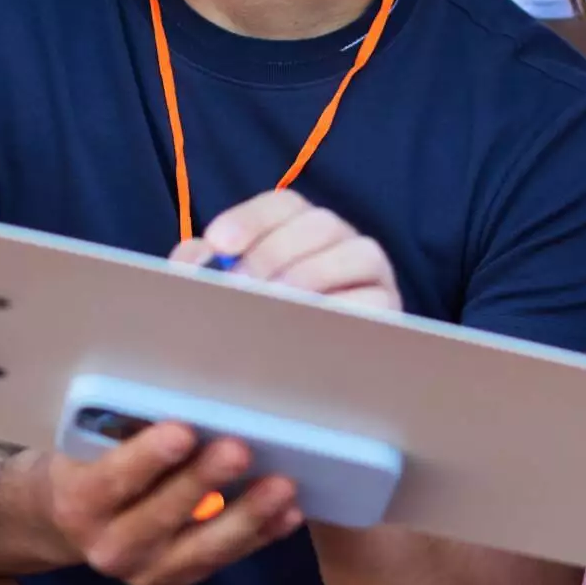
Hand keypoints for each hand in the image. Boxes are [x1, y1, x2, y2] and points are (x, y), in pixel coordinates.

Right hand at [44, 422, 302, 584]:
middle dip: (204, 481)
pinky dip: (259, 535)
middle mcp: (109, 547)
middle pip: (162, 515)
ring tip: (283, 486)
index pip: (114, 480)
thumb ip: (124, 432)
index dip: (148, 457)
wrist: (69, 522)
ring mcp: (146, 571)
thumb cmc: (87, 461)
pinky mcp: (177, 579)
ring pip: (202, 547)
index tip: (182, 431)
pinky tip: (288, 513)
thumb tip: (185, 403)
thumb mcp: (87, 443)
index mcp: (79, 503)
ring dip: (247, 515)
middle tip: (240, 450)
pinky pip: (224, 558)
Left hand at [171, 189, 401, 312]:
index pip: (284, 204)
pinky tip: (310, 327)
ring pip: (359, 253)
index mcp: (300, 228)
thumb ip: (202, 270)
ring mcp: (372, 273)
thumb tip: (195, 260)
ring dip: (313, 276)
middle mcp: (341, 241)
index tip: (218, 243)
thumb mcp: (225, 293)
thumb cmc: (261, 325)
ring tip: (277, 305)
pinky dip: (344, 310)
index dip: (252, 219)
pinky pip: (377, 301)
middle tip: (242, 287)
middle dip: (275, 253)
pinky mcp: (390, 310)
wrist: (303, 380)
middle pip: (320, 223)